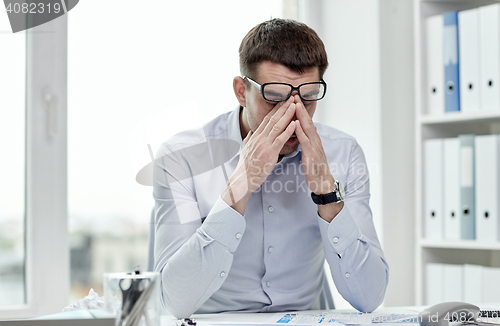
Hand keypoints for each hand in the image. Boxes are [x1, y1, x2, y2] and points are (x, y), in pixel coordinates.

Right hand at [222, 97, 296, 214]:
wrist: (242, 180)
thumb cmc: (245, 167)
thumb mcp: (245, 150)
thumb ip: (249, 140)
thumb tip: (250, 133)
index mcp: (255, 137)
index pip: (266, 119)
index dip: (275, 109)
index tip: (283, 100)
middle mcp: (259, 138)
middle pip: (272, 119)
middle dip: (282, 107)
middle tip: (291, 97)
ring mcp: (264, 145)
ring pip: (277, 126)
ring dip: (287, 115)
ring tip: (294, 105)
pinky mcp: (269, 153)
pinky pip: (280, 139)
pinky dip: (288, 131)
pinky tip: (294, 124)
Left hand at [294, 95, 342, 221]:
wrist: (322, 184)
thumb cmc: (314, 169)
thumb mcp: (308, 152)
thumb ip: (304, 141)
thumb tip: (298, 132)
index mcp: (312, 139)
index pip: (304, 122)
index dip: (298, 110)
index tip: (292, 98)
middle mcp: (315, 140)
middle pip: (306, 121)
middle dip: (300, 107)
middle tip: (294, 94)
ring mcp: (314, 147)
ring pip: (307, 129)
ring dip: (301, 116)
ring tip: (295, 105)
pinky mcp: (312, 156)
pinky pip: (306, 142)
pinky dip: (301, 133)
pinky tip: (296, 125)